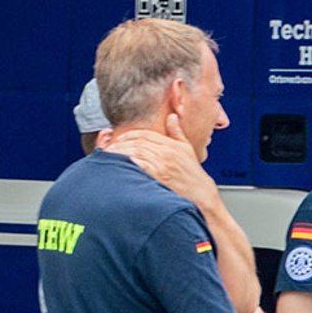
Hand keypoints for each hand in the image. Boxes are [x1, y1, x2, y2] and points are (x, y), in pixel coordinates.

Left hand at [104, 117, 218, 206]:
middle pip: (138, 142)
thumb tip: (172, 117)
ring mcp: (163, 165)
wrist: (202, 195)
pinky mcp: (159, 176)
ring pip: (136, 152)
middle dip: (121, 144)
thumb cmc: (193, 175)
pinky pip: (139, 165)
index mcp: (172, 145)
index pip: (145, 134)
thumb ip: (177, 133)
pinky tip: (120, 165)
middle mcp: (167, 153)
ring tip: (110, 156)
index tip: (119, 139)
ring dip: (120, 153)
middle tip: (110, 148)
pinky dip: (128, 163)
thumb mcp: (188, 150)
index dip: (129, 135)